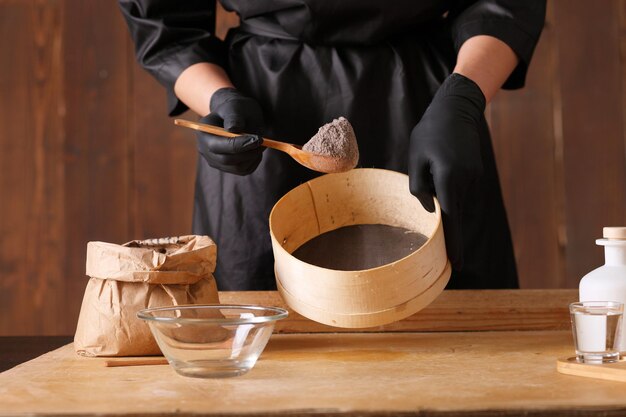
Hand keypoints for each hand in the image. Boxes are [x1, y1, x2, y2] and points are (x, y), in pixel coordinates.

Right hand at [197, 87, 264, 175]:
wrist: (236, 115)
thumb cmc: (235, 109)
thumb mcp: (234, 107)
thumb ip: (234, 116)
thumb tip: (233, 128)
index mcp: (203, 134)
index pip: (217, 146)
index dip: (238, 145)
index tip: (257, 139)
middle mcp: (206, 151)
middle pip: (226, 160)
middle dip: (248, 152)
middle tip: (263, 141)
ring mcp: (216, 161)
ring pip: (237, 168)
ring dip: (253, 156)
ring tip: (260, 142)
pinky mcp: (228, 168)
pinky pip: (244, 170)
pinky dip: (254, 161)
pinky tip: (256, 148)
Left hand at [409, 73, 485, 269]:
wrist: (456, 109)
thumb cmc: (429, 133)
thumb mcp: (416, 158)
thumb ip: (419, 187)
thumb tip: (430, 211)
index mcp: (449, 178)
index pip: (451, 219)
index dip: (454, 243)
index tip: (457, 263)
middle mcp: (466, 181)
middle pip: (455, 213)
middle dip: (449, 230)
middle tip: (445, 249)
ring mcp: (475, 178)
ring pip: (457, 202)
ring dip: (446, 203)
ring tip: (433, 175)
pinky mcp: (477, 174)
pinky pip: (461, 192)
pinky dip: (452, 194)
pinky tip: (442, 173)